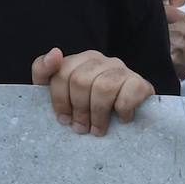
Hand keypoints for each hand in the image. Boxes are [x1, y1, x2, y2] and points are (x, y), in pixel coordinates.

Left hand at [32, 47, 153, 135]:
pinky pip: (128, 94)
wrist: (126, 116)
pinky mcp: (140, 82)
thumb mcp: (59, 92)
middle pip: (80, 81)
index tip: (63, 119)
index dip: (60, 100)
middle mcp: (101, 60)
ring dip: (98, 115)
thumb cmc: (87, 107)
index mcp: (80, 60)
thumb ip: (44, 73)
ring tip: (97, 130)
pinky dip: (122, 110)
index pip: (61, 73)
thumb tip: (54, 53)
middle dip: (79, 109)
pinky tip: (122, 119)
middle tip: (81, 128)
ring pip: (103, 88)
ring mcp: (122, 69)